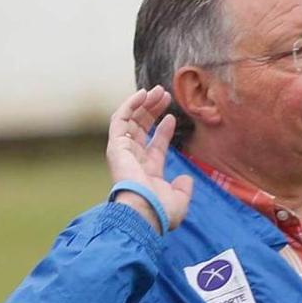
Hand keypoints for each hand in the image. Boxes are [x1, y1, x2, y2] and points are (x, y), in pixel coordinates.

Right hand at [106, 86, 192, 232]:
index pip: (154, 145)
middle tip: (165, 95)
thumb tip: (186, 179)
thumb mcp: (179, 201)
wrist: (144, 211)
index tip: (172, 116)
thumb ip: (183, 189)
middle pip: (141, 129)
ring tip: (157, 90)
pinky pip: (119, 120)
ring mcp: (123, 152)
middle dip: (153, 111)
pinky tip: (142, 94)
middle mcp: (133, 160)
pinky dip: (129, 105)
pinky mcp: (115, 145)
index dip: (164, 130)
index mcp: (147, 172)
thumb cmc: (160, 211)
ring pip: (130, 120)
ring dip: (143, 104)